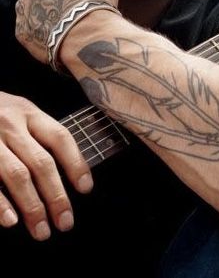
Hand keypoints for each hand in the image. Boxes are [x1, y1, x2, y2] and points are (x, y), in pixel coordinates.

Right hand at [0, 92, 92, 240]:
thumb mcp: (19, 113)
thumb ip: (39, 133)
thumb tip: (69, 171)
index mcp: (29, 113)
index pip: (60, 138)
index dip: (76, 163)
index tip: (86, 189)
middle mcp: (11, 125)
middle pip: (41, 162)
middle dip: (56, 195)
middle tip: (66, 222)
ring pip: (17, 175)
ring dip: (32, 206)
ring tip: (42, 230)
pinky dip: (0, 204)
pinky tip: (11, 221)